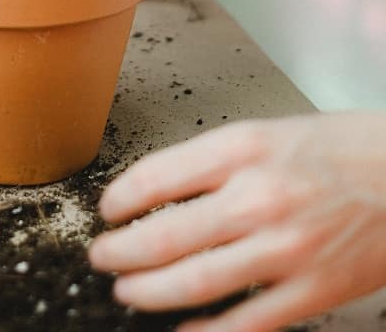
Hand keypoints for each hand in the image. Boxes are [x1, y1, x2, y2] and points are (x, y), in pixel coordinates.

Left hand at [88, 112, 385, 330]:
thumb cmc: (342, 149)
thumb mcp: (269, 132)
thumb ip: (217, 162)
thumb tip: (162, 189)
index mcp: (244, 149)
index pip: (157, 176)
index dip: (119, 198)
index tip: (108, 209)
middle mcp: (259, 196)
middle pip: (165, 235)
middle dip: (120, 253)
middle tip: (102, 257)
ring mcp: (284, 248)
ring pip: (194, 282)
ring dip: (148, 292)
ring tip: (126, 292)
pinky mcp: (312, 290)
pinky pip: (246, 323)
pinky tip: (181, 331)